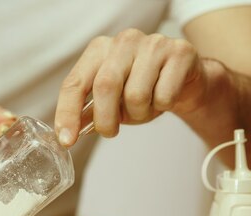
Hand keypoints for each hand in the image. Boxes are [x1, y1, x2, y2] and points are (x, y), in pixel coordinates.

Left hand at [55, 28, 206, 145]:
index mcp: (98, 50)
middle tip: (110, 132)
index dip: (67, 113)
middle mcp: (124, 41)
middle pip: (105, 86)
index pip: (74, 83)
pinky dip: (161, 107)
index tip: (66, 140)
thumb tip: (66, 134)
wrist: (184, 81)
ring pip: (136, 95)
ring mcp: (153, 43)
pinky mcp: (180, 52)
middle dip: (105, 119)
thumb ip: (86, 113)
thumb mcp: (108, 101)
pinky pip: (164, 96)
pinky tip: (163, 98)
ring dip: (138, 114)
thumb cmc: (141, 89)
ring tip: (143, 108)